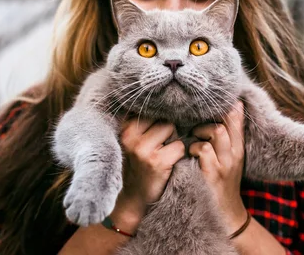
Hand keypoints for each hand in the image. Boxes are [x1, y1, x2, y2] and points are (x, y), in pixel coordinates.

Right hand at [109, 118, 184, 233]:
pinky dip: (178, 156)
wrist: (131, 200)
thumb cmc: (136, 166)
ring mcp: (142, 149)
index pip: (151, 110)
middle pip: (162, 118)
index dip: (157, 124)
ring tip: (161, 156)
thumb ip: (142, 124)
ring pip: (171, 129)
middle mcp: (130, 136)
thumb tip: (165, 102)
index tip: (153, 138)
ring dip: (172, 142)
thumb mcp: (132, 141)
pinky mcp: (156, 161)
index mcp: (124, 128)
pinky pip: (179, 146)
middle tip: (156, 149)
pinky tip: (166, 165)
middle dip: (165, 132)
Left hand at [189, 101, 247, 235]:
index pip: (237, 119)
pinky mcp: (212, 173)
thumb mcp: (229, 159)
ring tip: (193, 138)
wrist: (224, 215)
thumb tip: (225, 111)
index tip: (210, 105)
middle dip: (208, 119)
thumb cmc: (222, 183)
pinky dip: (194, 147)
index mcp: (239, 149)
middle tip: (196, 125)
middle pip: (227, 122)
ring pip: (216, 131)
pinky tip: (190, 154)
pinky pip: (203, 149)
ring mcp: (224, 164)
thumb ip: (227, 138)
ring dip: (200, 132)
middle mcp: (235, 154)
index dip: (224, 108)